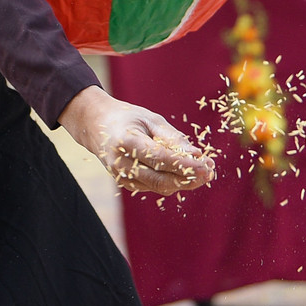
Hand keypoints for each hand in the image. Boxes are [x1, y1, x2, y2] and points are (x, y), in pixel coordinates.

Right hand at [59, 87, 214, 197]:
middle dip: (189, 179)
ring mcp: (122, 176)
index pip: (160, 159)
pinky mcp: (126, 184)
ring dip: (184, 182)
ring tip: (205, 171)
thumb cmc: (127, 118)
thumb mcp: (150, 119)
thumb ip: (172, 138)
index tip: (206, 165)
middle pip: (160, 179)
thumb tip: (197, 155)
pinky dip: (172, 181)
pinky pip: (154, 186)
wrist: (95, 126)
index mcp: (125, 142)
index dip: (185, 165)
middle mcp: (121, 163)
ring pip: (160, 187)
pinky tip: (187, 173)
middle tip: (210, 172)